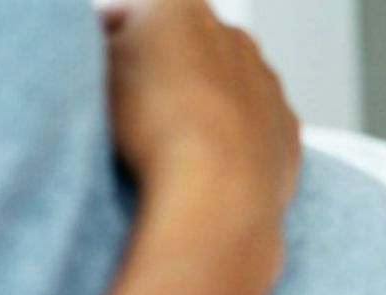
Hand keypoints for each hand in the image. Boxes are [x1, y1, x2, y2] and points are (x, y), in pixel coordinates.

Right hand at [104, 0, 300, 212]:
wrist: (218, 186)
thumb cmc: (155, 126)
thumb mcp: (102, 73)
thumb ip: (107, 50)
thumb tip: (116, 53)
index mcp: (181, 8)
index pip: (133, 13)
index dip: (109, 39)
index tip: (99, 67)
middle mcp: (233, 37)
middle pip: (188, 47)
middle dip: (165, 69)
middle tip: (139, 108)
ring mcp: (267, 82)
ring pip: (228, 84)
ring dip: (204, 102)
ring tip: (179, 141)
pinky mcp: (286, 127)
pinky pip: (255, 123)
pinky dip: (236, 135)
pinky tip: (215, 161)